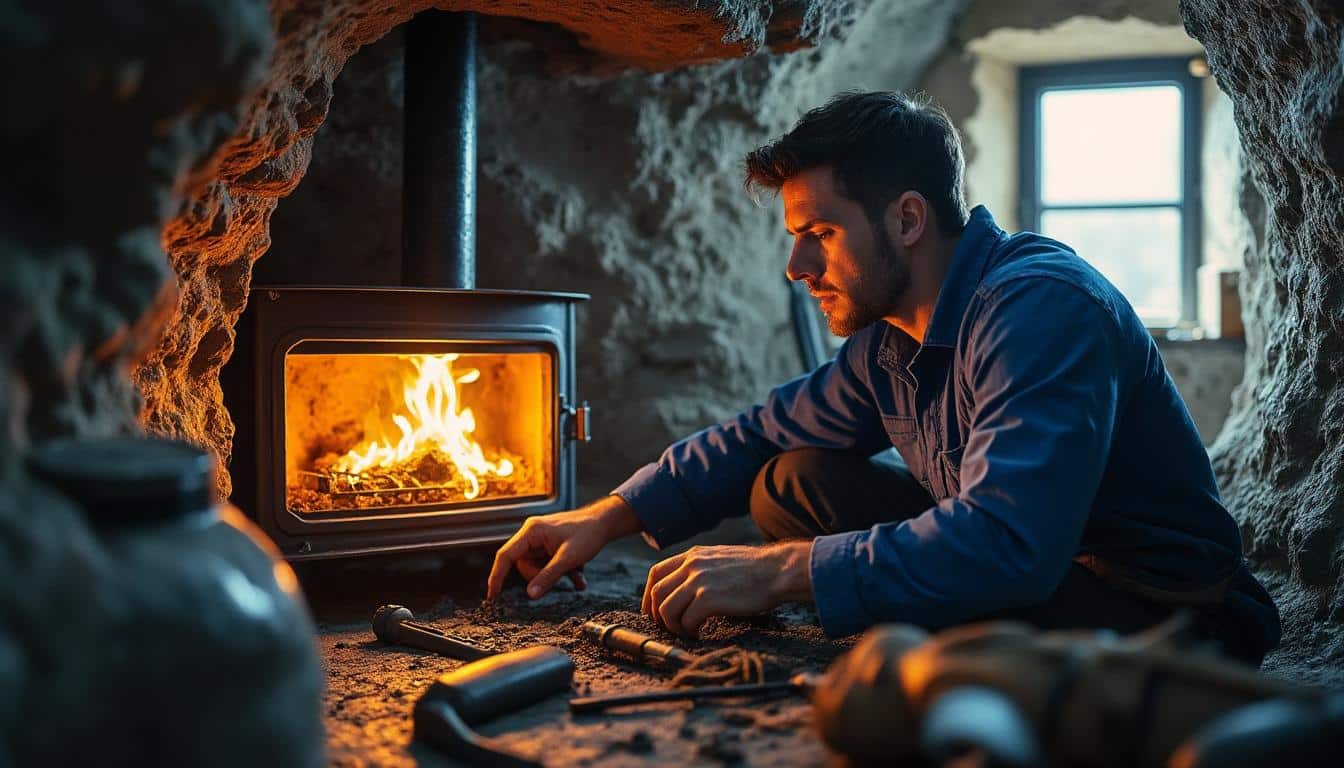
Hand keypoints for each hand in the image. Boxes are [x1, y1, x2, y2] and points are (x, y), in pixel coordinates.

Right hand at [487, 495, 641, 599]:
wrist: (605, 523)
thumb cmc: (587, 533)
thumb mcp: (568, 559)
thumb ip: (547, 577)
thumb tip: (530, 595)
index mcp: (531, 532)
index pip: (505, 556)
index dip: (496, 576)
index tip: (493, 595)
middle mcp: (532, 535)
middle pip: (524, 566)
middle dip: (541, 576)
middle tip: (561, 574)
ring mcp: (541, 541)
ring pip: (537, 568)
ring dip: (555, 576)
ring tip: (575, 573)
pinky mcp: (550, 547)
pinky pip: (548, 566)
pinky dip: (561, 573)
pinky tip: (578, 578)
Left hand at [641, 541, 813, 637]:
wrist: (778, 570)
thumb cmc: (755, 570)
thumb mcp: (720, 560)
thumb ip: (700, 569)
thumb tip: (686, 591)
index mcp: (693, 555)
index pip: (656, 574)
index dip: (650, 596)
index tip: (655, 612)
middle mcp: (691, 565)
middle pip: (657, 593)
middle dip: (658, 616)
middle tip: (670, 628)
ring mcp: (699, 580)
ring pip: (666, 609)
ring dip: (673, 626)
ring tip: (688, 632)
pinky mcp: (709, 598)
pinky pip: (686, 620)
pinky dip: (689, 631)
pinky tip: (701, 633)